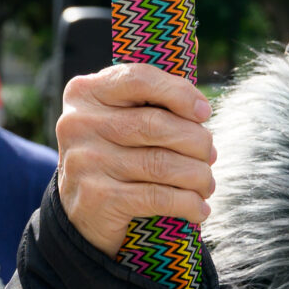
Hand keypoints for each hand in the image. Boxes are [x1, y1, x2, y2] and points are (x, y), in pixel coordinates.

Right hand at [55, 64, 216, 257]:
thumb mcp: (119, 118)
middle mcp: (78, 123)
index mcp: (86, 92)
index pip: (139, 79)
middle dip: (195, 141)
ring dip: (196, 175)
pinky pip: (156, 197)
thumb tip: (200, 113)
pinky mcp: (96, 198)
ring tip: (206, 183)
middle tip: (209, 155)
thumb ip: (150, 104)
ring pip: (160, 164)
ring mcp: (85, 161)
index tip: (204, 112)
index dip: (179, 93)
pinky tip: (198, 209)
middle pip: (155, 124)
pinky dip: (187, 203)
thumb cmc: (114, 153)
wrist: (80, 209)